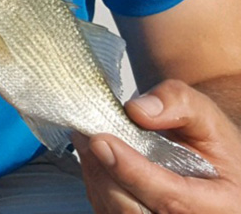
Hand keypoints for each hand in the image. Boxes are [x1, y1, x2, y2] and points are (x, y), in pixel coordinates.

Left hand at [73, 80, 240, 212]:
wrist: (206, 159)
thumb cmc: (207, 140)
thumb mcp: (204, 114)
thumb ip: (177, 104)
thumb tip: (137, 111)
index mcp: (220, 204)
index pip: (168, 196)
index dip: (130, 170)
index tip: (101, 140)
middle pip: (132, 210)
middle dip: (105, 171)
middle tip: (88, 135)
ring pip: (114, 212)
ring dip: (96, 175)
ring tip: (90, 140)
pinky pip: (107, 210)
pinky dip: (95, 183)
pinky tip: (96, 158)